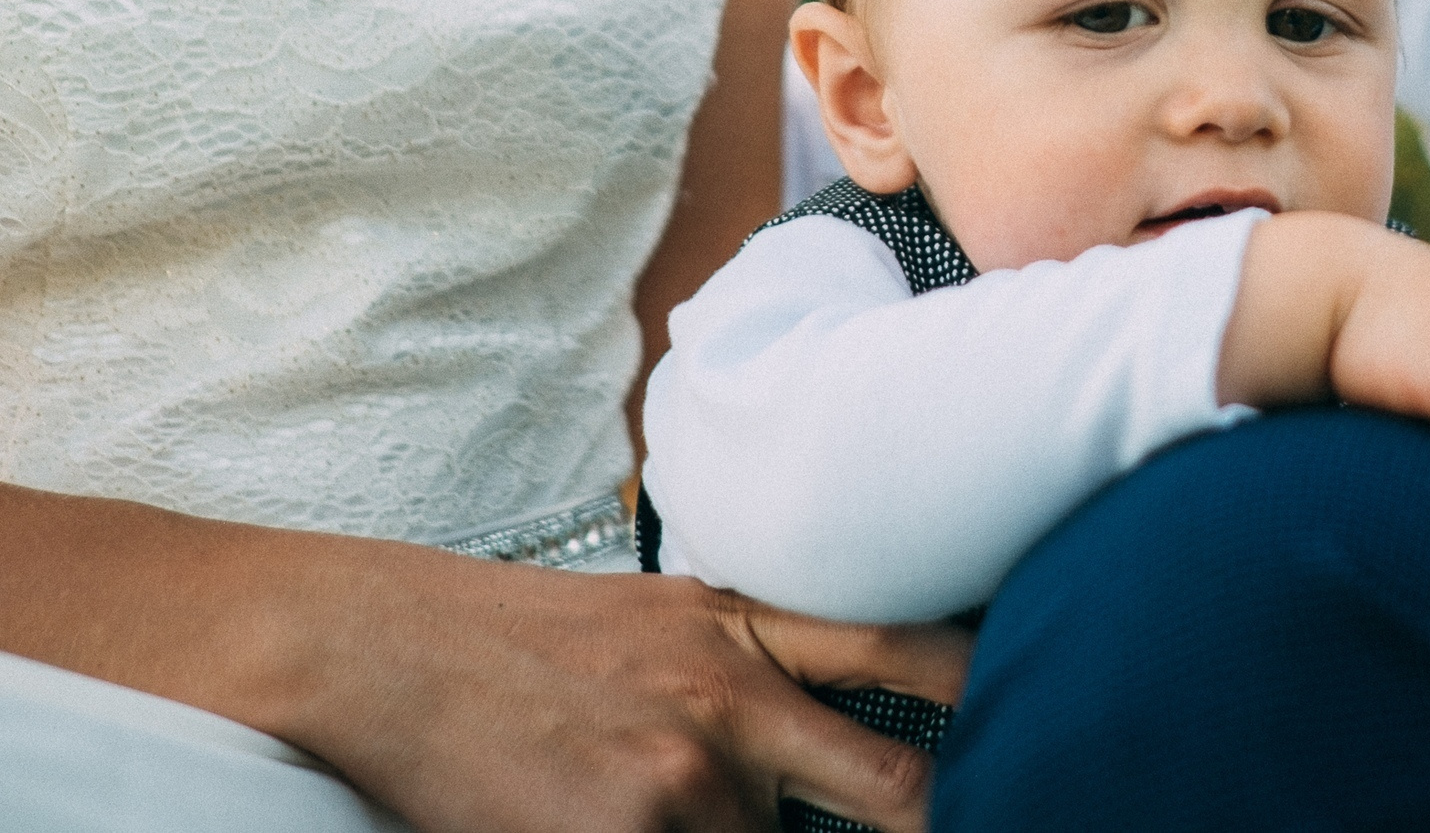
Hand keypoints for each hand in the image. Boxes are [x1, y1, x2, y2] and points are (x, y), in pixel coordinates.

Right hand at [275, 543, 971, 832]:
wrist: (387, 646)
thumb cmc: (528, 639)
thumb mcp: (666, 617)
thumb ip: (761, 663)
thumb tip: (841, 728)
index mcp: (748, 625)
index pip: (907, 652)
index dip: (987, 695)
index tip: (1042, 727)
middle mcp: (734, 697)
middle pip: (895, 793)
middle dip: (927, 821)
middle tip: (944, 818)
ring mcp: (683, 778)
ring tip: (657, 804)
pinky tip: (618, 822)